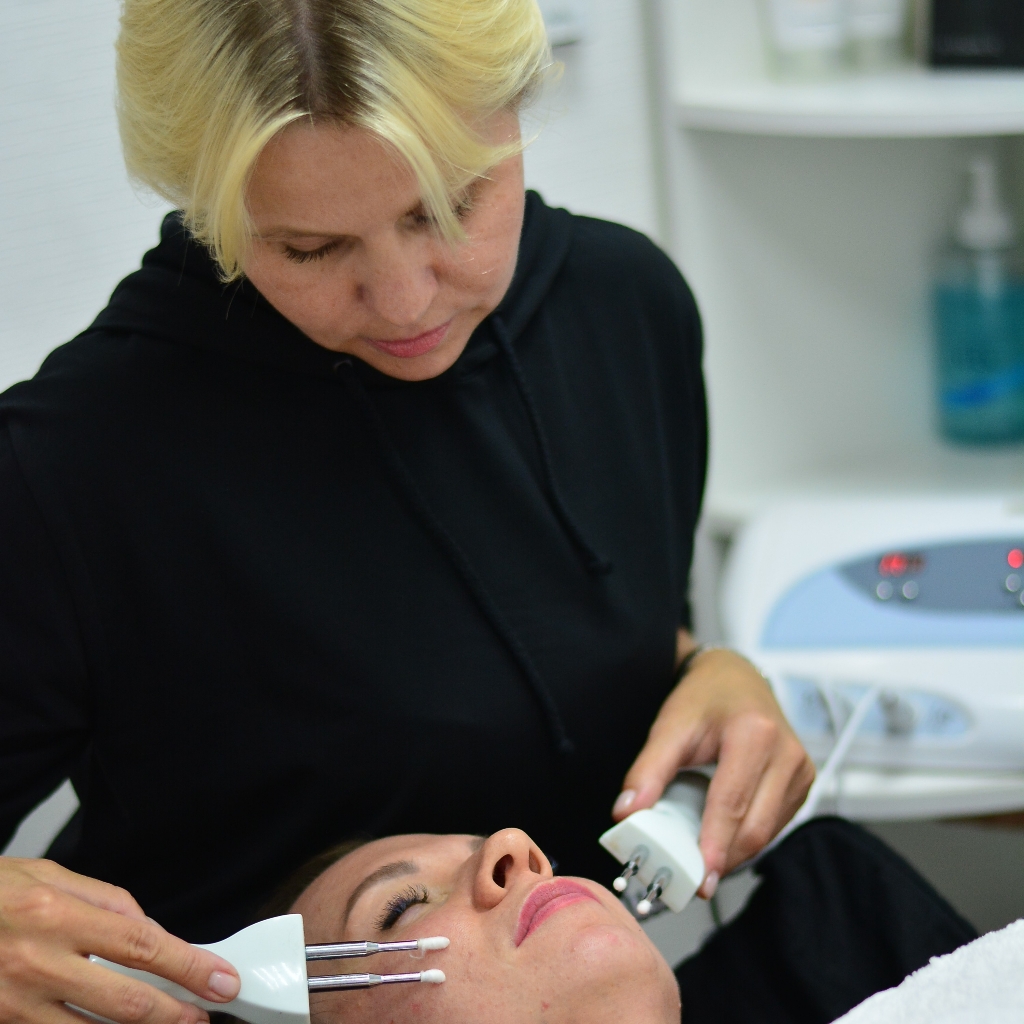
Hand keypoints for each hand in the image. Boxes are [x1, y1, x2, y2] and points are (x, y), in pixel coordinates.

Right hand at [0, 857, 239, 1023]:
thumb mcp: (50, 875)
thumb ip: (107, 903)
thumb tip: (150, 930)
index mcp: (55, 915)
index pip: (142, 945)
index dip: (189, 966)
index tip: (222, 980)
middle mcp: (35, 963)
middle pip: (124, 1002)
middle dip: (174, 1014)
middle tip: (204, 1017)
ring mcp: (12, 1003)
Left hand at [612, 637, 813, 897]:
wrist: (735, 677)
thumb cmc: (704, 699)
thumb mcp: (669, 726)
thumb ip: (647, 770)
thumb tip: (626, 813)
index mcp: (755, 734)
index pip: (732, 803)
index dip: (715, 845)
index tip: (701, 879)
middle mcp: (787, 753)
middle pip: (755, 826)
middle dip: (723, 858)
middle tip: (694, 880)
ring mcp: (801, 769)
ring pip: (767, 832)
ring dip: (735, 852)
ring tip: (702, 858)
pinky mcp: (804, 782)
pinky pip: (775, 824)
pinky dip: (747, 837)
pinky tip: (723, 836)